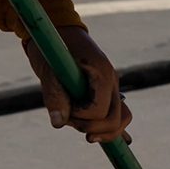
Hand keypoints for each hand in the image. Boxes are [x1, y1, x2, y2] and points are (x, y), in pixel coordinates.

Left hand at [24, 25, 132, 143]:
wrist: (57, 29)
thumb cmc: (51, 45)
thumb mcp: (48, 69)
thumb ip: (54, 94)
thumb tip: (59, 123)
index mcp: (102, 73)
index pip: (99, 110)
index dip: (80, 117)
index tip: (63, 110)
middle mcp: (112, 81)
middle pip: (116, 119)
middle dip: (92, 128)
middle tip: (70, 122)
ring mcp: (112, 86)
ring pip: (121, 119)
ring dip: (104, 131)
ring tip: (84, 133)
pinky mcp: (106, 92)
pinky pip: (117, 114)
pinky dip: (110, 128)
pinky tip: (108, 139)